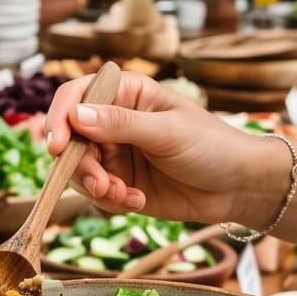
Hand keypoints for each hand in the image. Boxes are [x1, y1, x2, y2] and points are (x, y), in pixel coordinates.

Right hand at [45, 70, 283, 224]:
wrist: (238, 187)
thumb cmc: (212, 146)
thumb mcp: (168, 132)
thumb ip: (121, 124)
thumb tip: (76, 116)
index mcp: (126, 93)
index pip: (77, 96)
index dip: (61, 117)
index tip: (57, 146)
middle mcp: (113, 121)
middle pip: (70, 138)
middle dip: (80, 165)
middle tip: (100, 184)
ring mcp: (115, 153)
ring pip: (78, 169)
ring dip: (95, 186)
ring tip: (123, 195)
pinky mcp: (119, 182)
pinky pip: (96, 192)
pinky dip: (110, 201)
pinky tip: (137, 202)